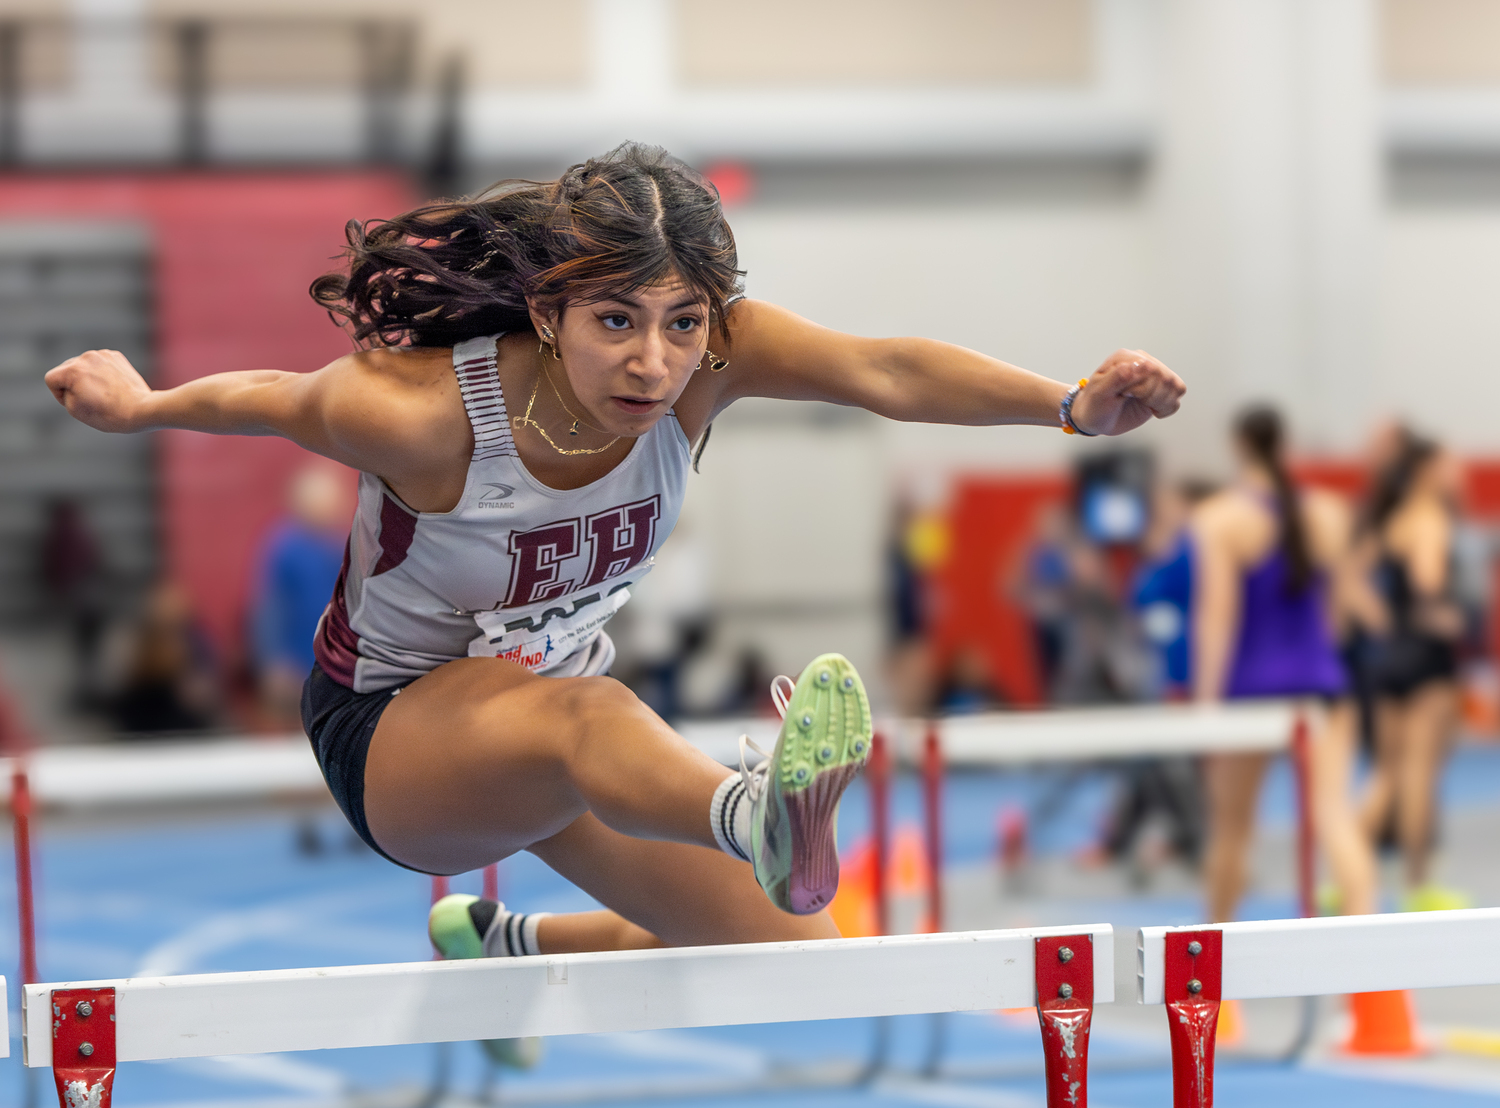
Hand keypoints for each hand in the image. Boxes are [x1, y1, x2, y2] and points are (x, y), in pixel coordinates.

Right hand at [44, 349, 153, 432]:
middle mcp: (86, 357)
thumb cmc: (108, 414)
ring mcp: (103, 354)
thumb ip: (63, 392)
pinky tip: (113, 385)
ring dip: (87, 378)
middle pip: (66, 370)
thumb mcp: (75, 410)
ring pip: (83, 366)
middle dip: (73, 384)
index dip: (59, 395)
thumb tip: (68, 382)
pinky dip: (102, 373)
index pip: (51, 379)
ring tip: (103, 393)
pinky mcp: (116, 355)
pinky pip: (99, 363)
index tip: (76, 403)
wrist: (142, 409)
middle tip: (92, 400)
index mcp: (73, 370)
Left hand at [1070, 349, 1184, 435]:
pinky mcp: (1160, 389)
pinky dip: (1167, 407)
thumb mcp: (1099, 392)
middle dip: (1150, 396)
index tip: (1124, 395)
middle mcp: (1143, 362)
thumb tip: (1141, 364)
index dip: (1142, 388)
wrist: (1094, 418)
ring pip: (1176, 387)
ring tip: (1142, 404)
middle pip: (1167, 378)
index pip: (1151, 369)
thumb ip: (1118, 376)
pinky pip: (1177, 396)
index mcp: (1126, 357)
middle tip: (1131, 399)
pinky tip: (1151, 409)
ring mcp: (1153, 375)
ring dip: (1160, 402)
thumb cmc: (1093, 405)